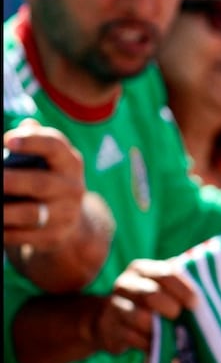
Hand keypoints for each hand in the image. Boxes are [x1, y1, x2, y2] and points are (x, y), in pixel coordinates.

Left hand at [3, 120, 86, 249]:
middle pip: (41, 183)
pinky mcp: (53, 238)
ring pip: (30, 214)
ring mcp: (65, 215)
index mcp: (70, 164)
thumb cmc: (49, 182)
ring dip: (3, 211)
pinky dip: (3, 231)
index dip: (33, 141)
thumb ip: (38, 142)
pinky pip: (22, 236)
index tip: (7, 139)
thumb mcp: (51, 162)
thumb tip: (27, 124)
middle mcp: (72, 189)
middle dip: (12, 181)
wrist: (72, 225)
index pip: (56, 147)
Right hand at [92, 259, 196, 355]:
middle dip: (170, 307)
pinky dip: (148, 343)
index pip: (167, 273)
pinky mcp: (109, 328)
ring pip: (140, 318)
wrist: (109, 319)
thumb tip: (210, 286)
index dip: (184, 289)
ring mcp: (114, 306)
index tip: (196, 303)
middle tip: (179, 316)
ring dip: (158, 328)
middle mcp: (125, 284)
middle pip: (152, 294)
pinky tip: (156, 343)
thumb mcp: (161, 285)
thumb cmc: (147, 299)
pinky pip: (132, 337)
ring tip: (169, 331)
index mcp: (142, 269)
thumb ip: (180, 281)